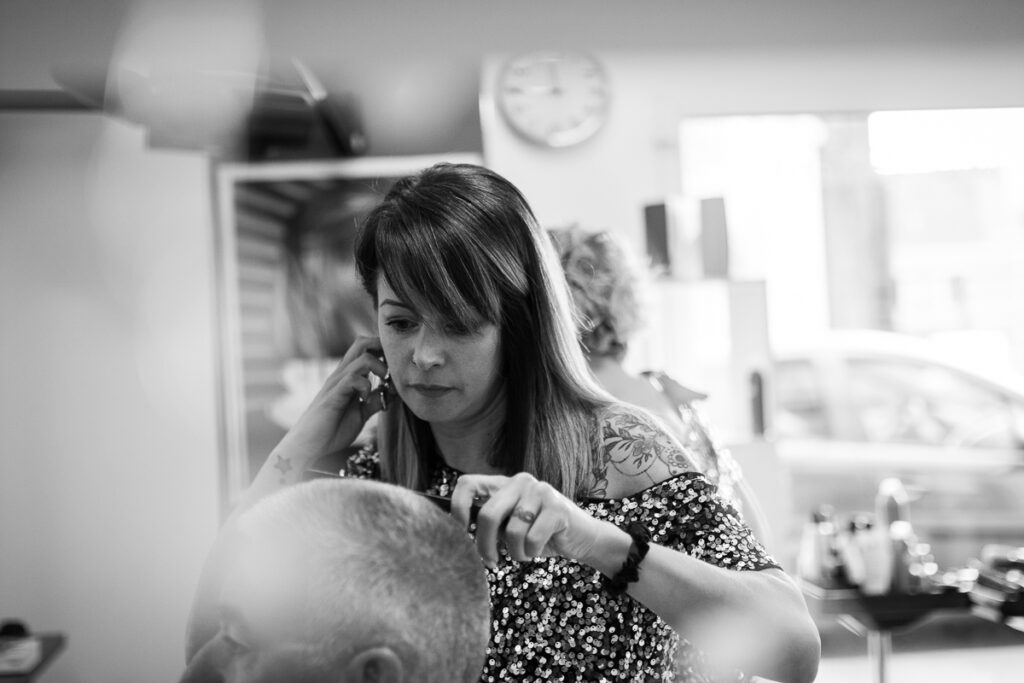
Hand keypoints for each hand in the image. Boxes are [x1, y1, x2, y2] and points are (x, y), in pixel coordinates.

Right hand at [288, 335, 391, 456]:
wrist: (308, 446)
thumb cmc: (332, 430)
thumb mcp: (360, 414)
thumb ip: (374, 401)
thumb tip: (391, 393)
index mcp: (347, 376)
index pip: (365, 348)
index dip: (383, 352)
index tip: (394, 369)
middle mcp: (341, 374)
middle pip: (362, 343)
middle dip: (382, 349)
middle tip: (391, 370)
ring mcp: (336, 383)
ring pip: (362, 358)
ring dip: (380, 368)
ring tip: (383, 385)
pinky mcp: (333, 395)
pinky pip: (353, 379)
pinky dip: (366, 386)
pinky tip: (365, 399)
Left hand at [451, 472, 603, 567]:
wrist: (582, 538)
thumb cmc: (539, 534)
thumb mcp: (509, 527)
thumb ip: (489, 524)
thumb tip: (457, 536)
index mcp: (504, 484)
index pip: (467, 484)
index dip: (457, 509)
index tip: (460, 533)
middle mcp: (520, 481)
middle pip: (488, 515)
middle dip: (485, 546)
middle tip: (490, 562)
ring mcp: (540, 491)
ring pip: (511, 532)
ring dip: (515, 553)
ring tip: (524, 553)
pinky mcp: (557, 507)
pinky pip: (531, 539)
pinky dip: (532, 553)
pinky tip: (538, 549)